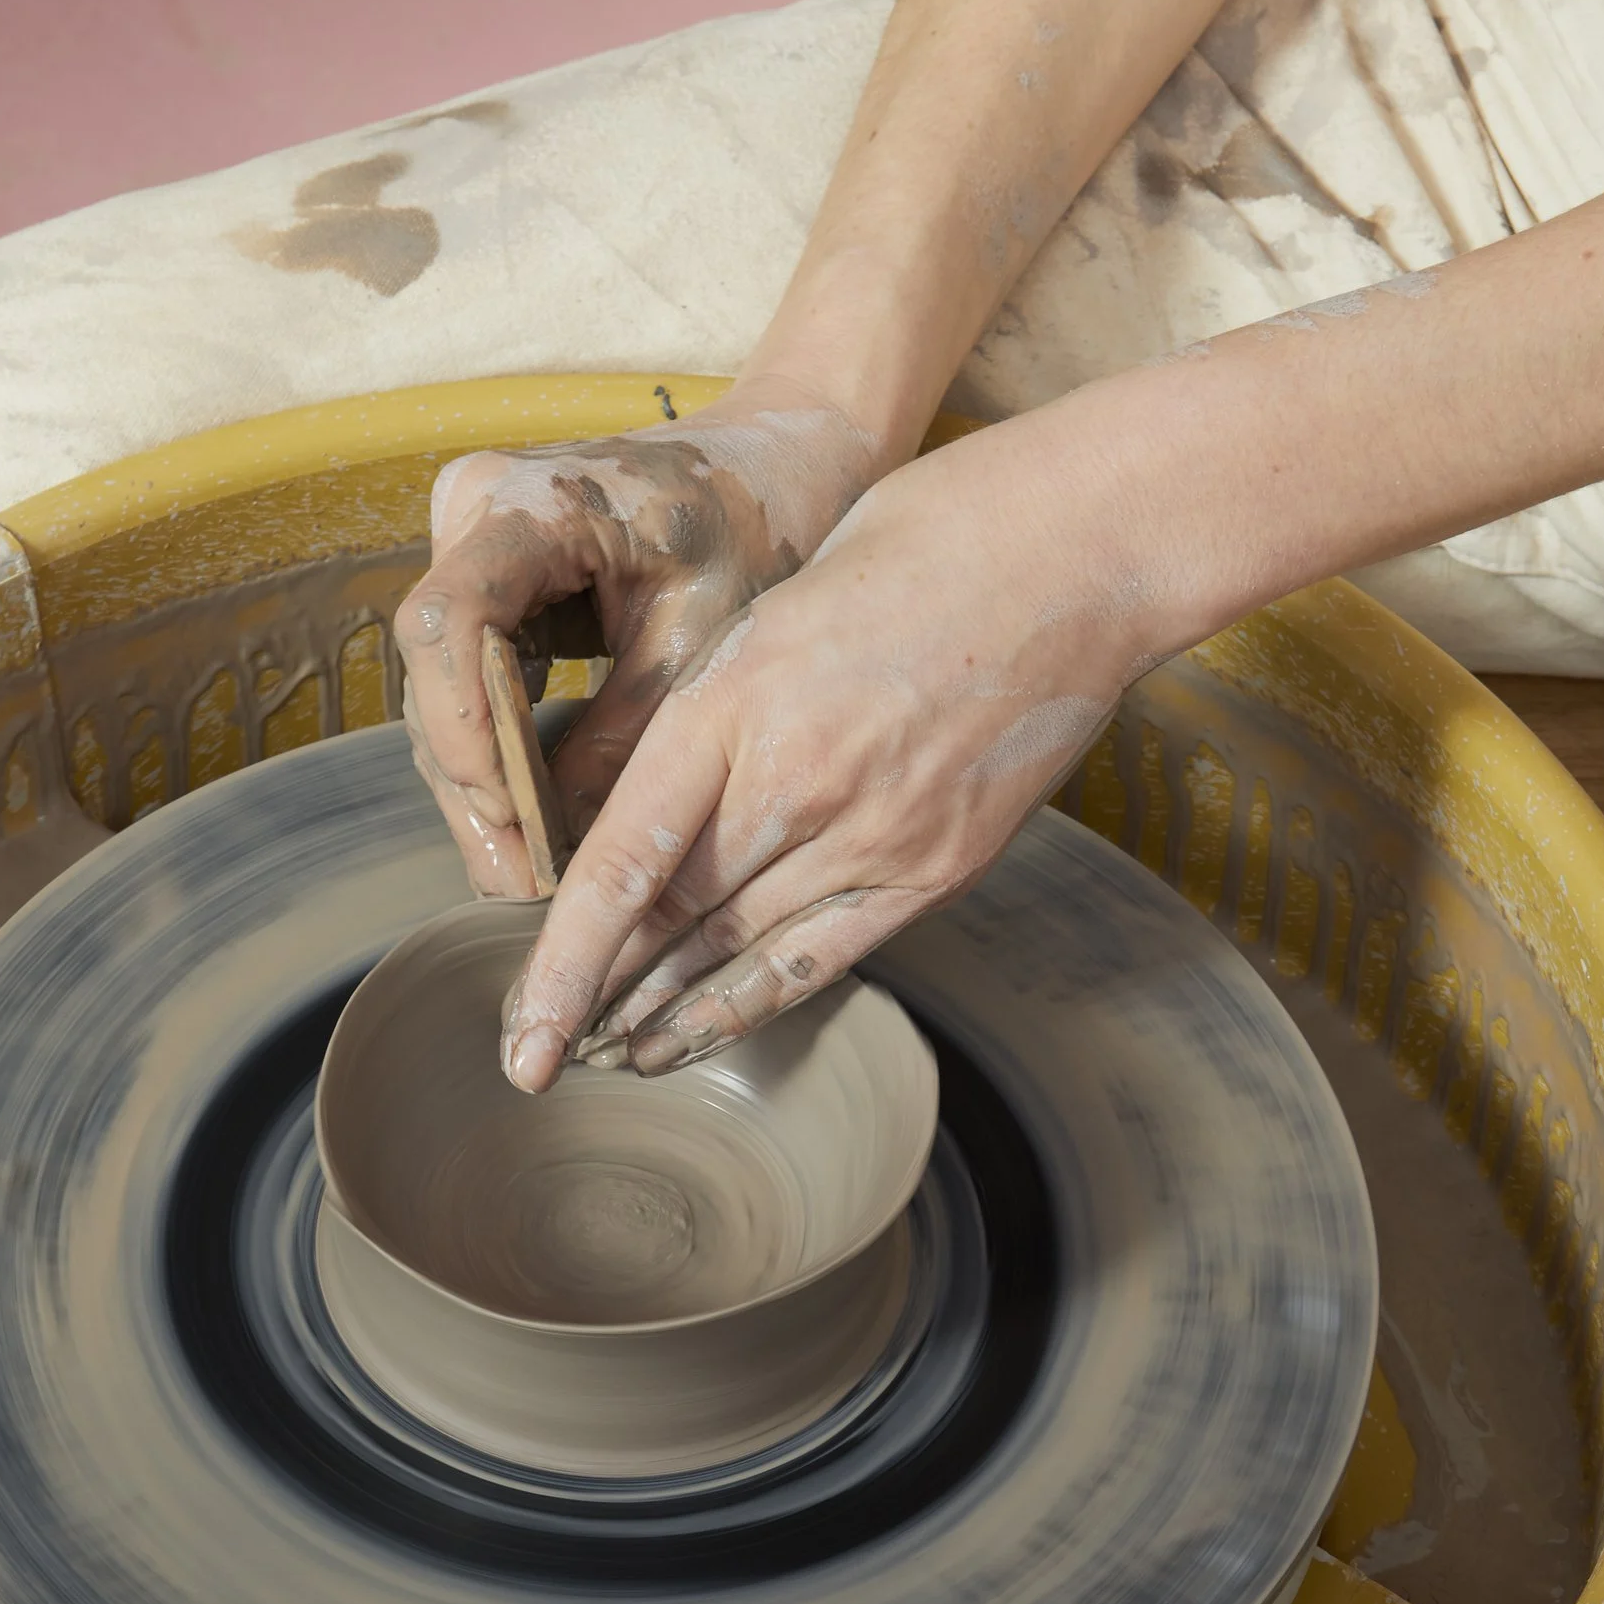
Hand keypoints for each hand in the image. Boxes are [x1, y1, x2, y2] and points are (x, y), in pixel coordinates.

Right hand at [394, 394, 880, 897]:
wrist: (770, 466)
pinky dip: (502, 761)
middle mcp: (474, 520)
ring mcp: (473, 556)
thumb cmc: (748, 526)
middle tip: (519, 884)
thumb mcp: (699, 640)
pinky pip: (474, 691)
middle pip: (434, 675)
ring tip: (528, 878)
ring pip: (444, 695)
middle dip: (474, 788)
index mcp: (523, 504)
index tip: (510, 815)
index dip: (463, 729)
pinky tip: (534, 831)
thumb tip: (569, 853)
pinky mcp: (491, 595)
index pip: (445, 623)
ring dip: (481, 790)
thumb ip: (626, 740)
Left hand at [494, 415, 1155, 1091]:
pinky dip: (748, 1005)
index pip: (623, 867)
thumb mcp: (776, 604)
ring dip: (661, 1017)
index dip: (563, 966)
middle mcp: (799, 784)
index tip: (521, 1034)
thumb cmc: (923, 543)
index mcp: (737, 701)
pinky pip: (820, 959)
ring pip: (737, 955)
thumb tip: (647, 806)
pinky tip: (689, 1040)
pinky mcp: (936, 867)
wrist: (1082, 548)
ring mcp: (875, 836)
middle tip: (535, 1052)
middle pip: (670, 924)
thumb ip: (710, 712)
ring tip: (603, 1060)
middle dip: (595, 998)